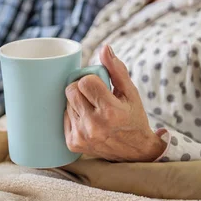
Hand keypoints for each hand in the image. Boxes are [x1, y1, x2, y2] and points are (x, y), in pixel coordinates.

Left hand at [64, 45, 166, 161]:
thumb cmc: (133, 117)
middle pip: (71, 91)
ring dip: (77, 102)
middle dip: (81, 89)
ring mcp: (82, 136)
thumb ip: (116, 69)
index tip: (99, 86)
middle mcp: (94, 125)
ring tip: (93, 110)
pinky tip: (88, 120)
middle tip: (94, 96)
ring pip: (67, 103)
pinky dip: (74, 115)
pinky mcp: (73, 143)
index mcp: (110, 111)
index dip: (91, 80)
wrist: (135, 152)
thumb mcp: (130, 92)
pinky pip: (64, 117)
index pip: (85, 82)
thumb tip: (104, 48)